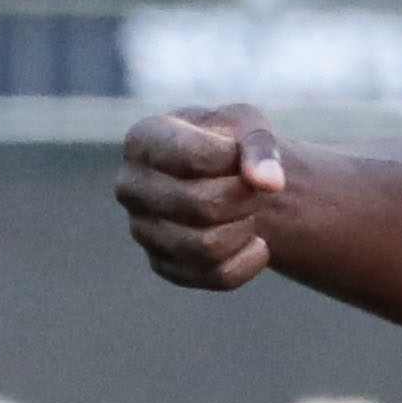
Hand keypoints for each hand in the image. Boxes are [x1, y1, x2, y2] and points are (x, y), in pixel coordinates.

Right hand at [117, 105, 294, 289]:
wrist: (221, 178)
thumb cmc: (227, 144)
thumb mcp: (246, 126)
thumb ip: (259, 146)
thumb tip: (270, 183)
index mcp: (142, 141)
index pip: (192, 157)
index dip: (234, 159)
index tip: (243, 155)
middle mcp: (131, 187)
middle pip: (202, 205)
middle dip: (245, 198)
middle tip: (255, 190)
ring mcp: (141, 230)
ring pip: (207, 246)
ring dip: (245, 228)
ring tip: (250, 212)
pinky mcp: (162, 265)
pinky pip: (216, 276)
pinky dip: (250, 261)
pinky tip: (256, 243)